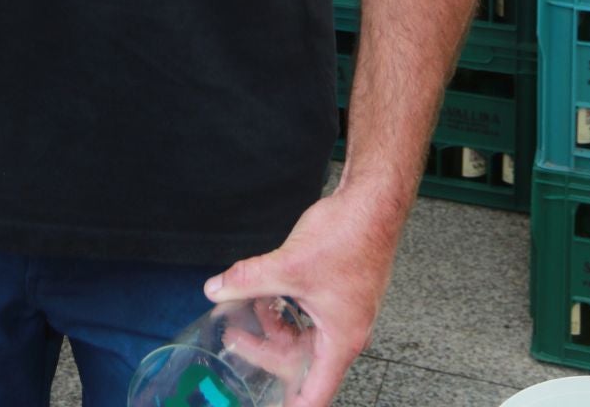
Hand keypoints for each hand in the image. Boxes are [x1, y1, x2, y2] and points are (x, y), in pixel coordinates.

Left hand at [204, 184, 403, 406]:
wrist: (372, 204)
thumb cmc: (349, 238)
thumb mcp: (289, 265)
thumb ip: (249, 280)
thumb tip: (216, 289)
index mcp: (340, 341)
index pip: (314, 394)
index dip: (290, 406)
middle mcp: (345, 332)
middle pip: (302, 362)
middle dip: (267, 353)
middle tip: (235, 340)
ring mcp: (343, 312)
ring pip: (303, 335)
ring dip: (274, 326)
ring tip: (246, 311)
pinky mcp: (338, 293)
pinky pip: (308, 315)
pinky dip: (286, 308)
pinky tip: (267, 293)